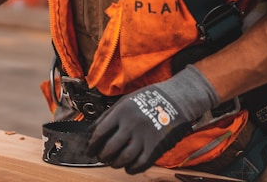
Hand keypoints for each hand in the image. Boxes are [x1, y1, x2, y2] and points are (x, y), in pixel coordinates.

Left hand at [87, 65, 218, 173]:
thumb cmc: (149, 98)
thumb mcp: (125, 101)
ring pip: (124, 158)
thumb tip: (92, 131)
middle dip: (102, 156)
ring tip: (113, 162)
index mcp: (122, 112)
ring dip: (115, 163)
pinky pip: (141, 163)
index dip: (92, 144)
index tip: (90, 149)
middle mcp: (131, 124)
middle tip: (101, 157)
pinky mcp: (156, 146)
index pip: (100, 132)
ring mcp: (144, 136)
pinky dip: (132, 168)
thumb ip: (108, 115)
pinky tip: (128, 167)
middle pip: (110, 148)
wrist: (176, 99)